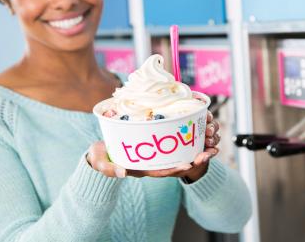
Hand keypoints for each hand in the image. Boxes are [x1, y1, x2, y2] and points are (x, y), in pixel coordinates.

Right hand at [86, 111, 220, 180]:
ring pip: (175, 155)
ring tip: (207, 143)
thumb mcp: (100, 162)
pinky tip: (192, 131)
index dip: (175, 169)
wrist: (97, 151)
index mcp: (140, 169)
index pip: (161, 171)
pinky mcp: (151, 147)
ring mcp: (151, 156)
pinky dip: (181, 141)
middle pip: (174, 164)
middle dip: (191, 160)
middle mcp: (149, 163)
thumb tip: (122, 172)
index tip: (188, 164)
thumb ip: (109, 168)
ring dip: (191, 150)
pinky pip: (169, 146)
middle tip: (207, 152)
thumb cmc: (98, 157)